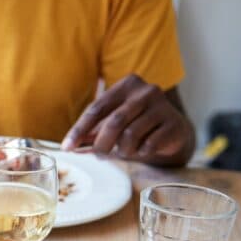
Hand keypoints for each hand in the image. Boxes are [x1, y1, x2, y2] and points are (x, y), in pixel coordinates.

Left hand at [62, 75, 194, 165]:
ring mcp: (163, 106)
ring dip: (123, 150)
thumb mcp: (114, 124)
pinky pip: (149, 145)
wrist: (174, 131)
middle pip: (114, 122)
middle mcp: (146, 91)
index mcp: (127, 85)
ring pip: (131, 136)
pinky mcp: (174, 124)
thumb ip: (92, 132)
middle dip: (101, 144)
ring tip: (126, 150)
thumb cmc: (137, 126)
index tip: (67, 147)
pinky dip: (141, 152)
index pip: (96, 108)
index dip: (79, 129)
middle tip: (98, 155)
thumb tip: (69, 147)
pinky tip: (144, 149)